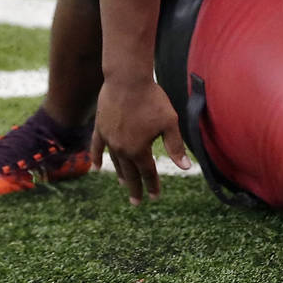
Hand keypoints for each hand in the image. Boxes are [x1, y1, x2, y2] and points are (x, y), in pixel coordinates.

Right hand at [90, 78, 190, 204]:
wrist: (127, 79)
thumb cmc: (152, 99)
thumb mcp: (169, 123)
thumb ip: (176, 146)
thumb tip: (186, 168)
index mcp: (139, 149)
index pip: (148, 173)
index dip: (153, 185)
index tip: (155, 197)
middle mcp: (122, 148)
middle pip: (130, 172)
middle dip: (135, 187)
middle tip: (137, 202)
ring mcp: (109, 139)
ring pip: (115, 162)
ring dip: (121, 174)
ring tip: (124, 184)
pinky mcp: (100, 127)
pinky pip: (97, 147)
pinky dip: (97, 158)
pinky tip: (96, 167)